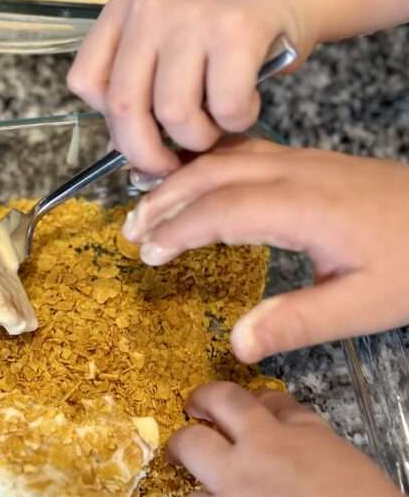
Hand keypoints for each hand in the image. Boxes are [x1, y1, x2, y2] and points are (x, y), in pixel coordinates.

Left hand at [66, 0, 308, 174]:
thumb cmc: (222, 36)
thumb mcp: (166, 48)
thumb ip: (140, 90)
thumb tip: (127, 158)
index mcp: (122, 11)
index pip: (86, 82)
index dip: (110, 123)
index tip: (138, 134)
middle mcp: (150, 8)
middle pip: (124, 106)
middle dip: (148, 153)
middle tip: (171, 164)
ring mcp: (192, 16)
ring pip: (174, 113)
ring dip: (199, 137)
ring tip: (216, 122)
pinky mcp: (237, 30)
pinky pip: (225, 107)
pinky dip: (238, 122)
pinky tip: (246, 102)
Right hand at [122, 137, 408, 360]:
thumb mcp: (366, 305)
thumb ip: (300, 322)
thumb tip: (237, 344)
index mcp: (304, 207)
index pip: (222, 209)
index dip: (178, 230)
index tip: (147, 253)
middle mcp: (296, 173)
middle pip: (212, 172)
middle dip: (164, 199)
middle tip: (130, 230)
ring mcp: (302, 161)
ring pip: (225, 157)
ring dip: (180, 178)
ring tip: (145, 206)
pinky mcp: (308, 162)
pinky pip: (243, 151)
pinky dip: (206, 164)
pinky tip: (192, 180)